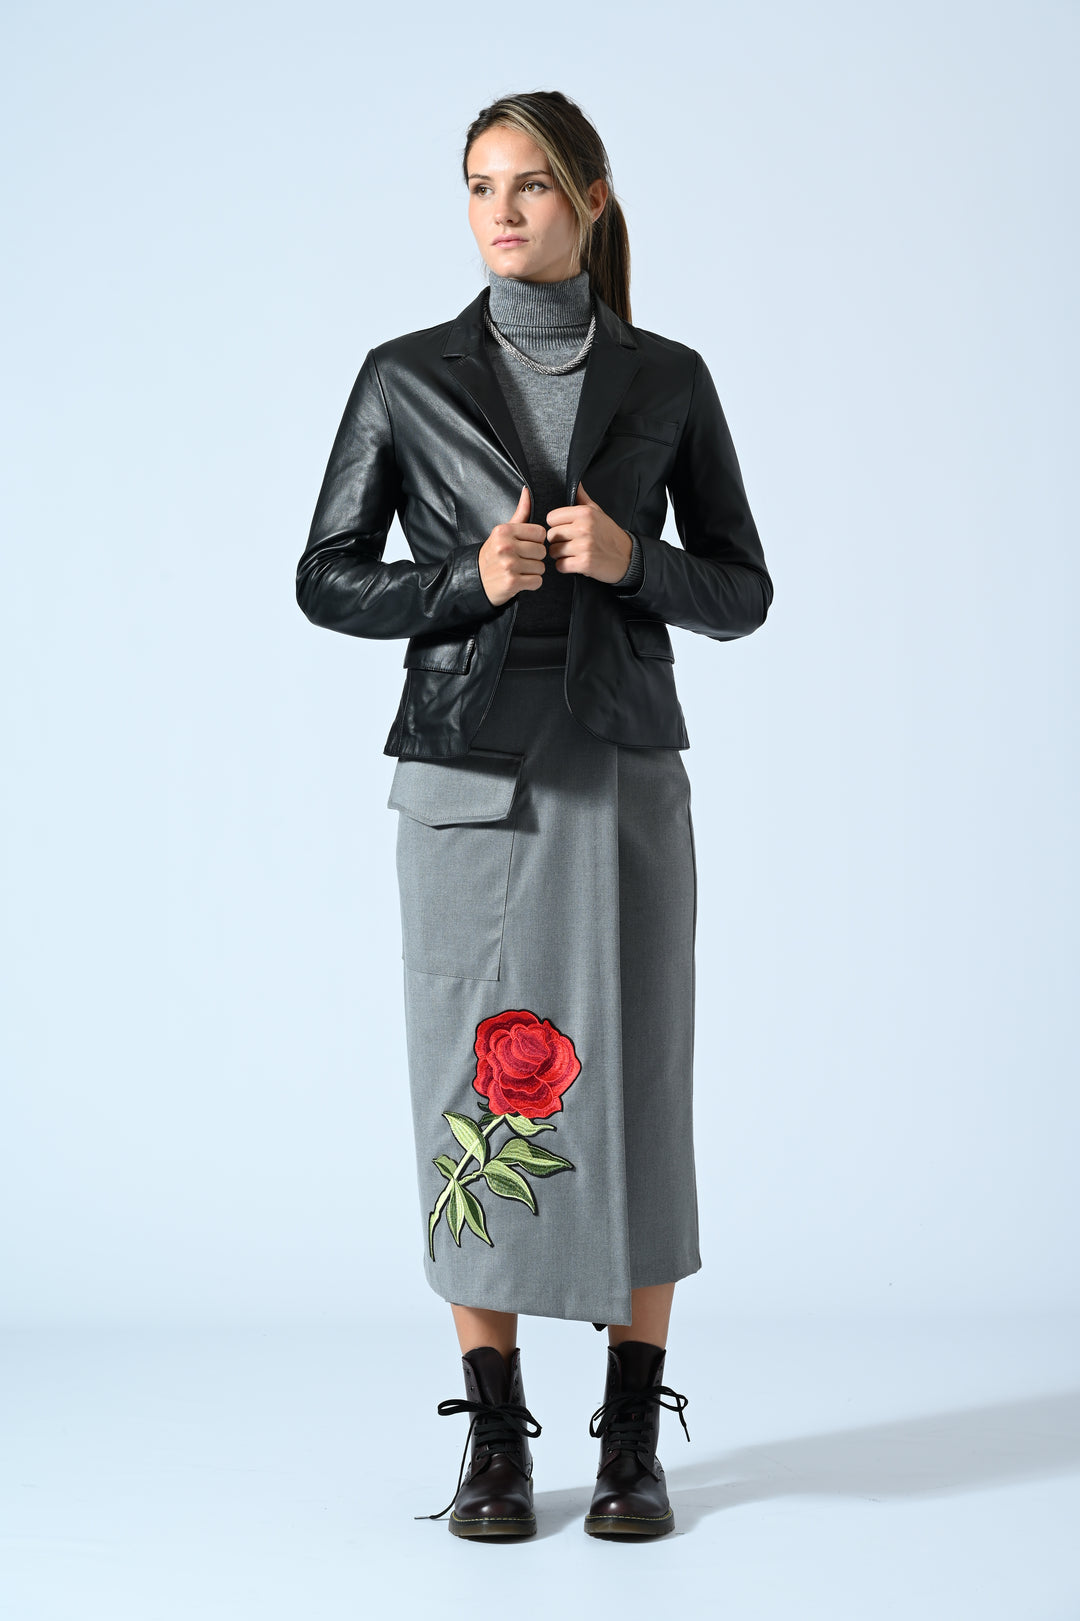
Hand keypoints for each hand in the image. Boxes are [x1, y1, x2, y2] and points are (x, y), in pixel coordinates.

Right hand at [478, 484, 548, 605]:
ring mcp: (508, 565)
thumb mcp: (503, 532)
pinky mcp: (512, 582)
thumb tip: (527, 491)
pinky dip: (532, 584)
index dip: (535, 541)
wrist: (476, 581)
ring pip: (541, 567)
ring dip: (533, 571)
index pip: (540, 533)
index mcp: (504, 531)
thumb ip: (520, 512)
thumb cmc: (494, 555)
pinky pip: (537, 581)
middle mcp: (505, 546)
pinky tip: (520, 580)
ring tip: (519, 570)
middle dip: (535, 558)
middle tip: (520, 560)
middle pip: (542, 551)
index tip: (524, 546)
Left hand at [544, 482, 633, 584]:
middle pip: (551, 535)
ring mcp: (584, 546)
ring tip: (573, 553)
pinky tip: (574, 563)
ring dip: (560, 555)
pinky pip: (560, 566)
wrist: (627, 557)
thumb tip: (575, 483)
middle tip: (570, 544)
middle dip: (558, 541)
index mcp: (584, 513)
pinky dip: (565, 567)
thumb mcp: (597, 512)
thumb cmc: (609, 535)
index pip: (551, 518)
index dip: (556, 525)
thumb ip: (582, 498)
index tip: (565, 529)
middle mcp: (584, 528)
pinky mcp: (584, 563)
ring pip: (553, 551)